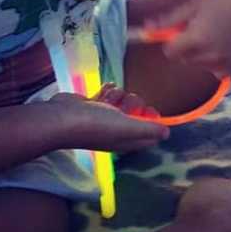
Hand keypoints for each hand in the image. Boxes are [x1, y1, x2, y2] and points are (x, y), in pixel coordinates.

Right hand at [46, 87, 168, 152]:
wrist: (62, 118)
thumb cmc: (95, 125)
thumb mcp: (126, 127)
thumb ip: (148, 129)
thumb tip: (168, 134)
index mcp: (127, 140)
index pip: (149, 133)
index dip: (152, 121)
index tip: (149, 110)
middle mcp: (117, 131)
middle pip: (136, 112)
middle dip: (132, 102)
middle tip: (123, 105)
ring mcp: (104, 118)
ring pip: (122, 100)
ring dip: (118, 95)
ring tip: (107, 99)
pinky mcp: (93, 106)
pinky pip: (108, 95)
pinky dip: (107, 91)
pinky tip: (102, 91)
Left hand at [142, 0, 230, 78]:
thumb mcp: (192, 5)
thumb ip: (168, 20)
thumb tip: (145, 30)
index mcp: (197, 38)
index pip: (170, 51)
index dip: (173, 39)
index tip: (181, 28)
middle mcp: (212, 55)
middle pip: (184, 58)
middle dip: (187, 45)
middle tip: (202, 24)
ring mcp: (226, 63)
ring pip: (200, 64)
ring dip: (202, 53)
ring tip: (217, 30)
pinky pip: (216, 70)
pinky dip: (216, 60)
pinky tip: (226, 41)